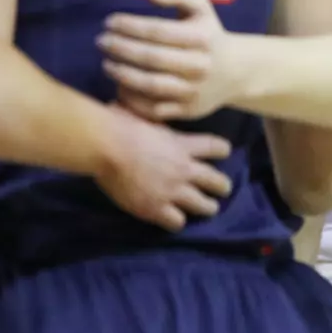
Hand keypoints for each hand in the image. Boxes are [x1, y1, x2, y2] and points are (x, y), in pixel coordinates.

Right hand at [93, 107, 234, 229]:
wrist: (107, 146)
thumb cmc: (122, 124)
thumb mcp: (150, 118)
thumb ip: (159, 124)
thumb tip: (152, 110)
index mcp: (183, 145)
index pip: (215, 147)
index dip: (222, 150)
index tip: (224, 152)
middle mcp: (184, 169)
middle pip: (216, 181)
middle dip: (223, 186)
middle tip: (224, 189)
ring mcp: (172, 191)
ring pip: (203, 205)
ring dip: (208, 207)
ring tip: (208, 208)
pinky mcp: (156, 208)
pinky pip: (177, 222)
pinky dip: (177, 221)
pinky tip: (174, 219)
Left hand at [97, 0, 236, 121]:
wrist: (236, 72)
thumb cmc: (208, 35)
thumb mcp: (201, 8)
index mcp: (202, 38)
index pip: (158, 31)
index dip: (129, 26)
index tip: (109, 22)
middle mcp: (199, 65)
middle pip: (151, 57)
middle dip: (120, 48)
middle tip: (101, 41)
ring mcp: (194, 91)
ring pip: (150, 85)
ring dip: (122, 74)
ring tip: (106, 65)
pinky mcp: (188, 111)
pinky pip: (153, 109)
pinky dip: (132, 99)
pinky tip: (119, 86)